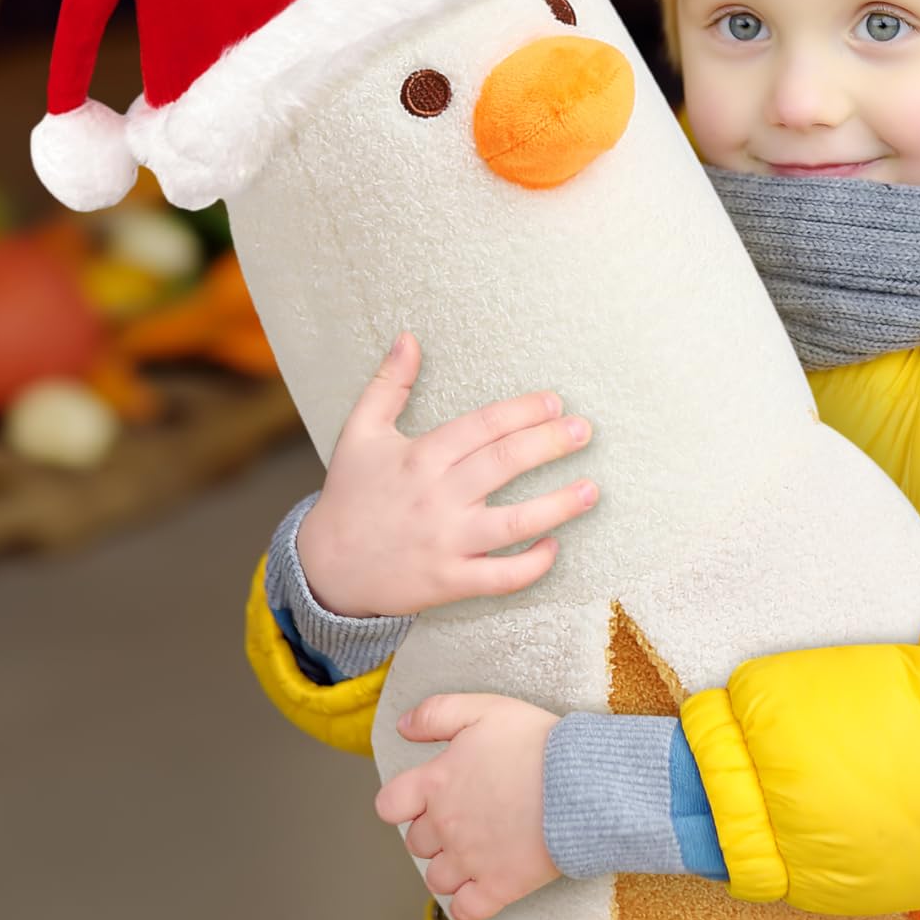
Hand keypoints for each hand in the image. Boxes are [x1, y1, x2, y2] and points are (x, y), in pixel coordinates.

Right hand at [296, 332, 597, 618]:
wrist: (326, 569)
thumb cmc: (350, 495)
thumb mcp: (361, 433)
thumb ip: (387, 385)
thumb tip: (409, 338)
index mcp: (420, 458)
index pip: (482, 426)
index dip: (522, 411)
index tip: (554, 401)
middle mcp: (437, 497)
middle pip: (504, 463)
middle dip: (550, 443)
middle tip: (584, 430)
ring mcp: (446, 542)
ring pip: (514, 522)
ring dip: (559, 505)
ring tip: (592, 489)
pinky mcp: (450, 581)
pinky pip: (500, 577)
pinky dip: (532, 564)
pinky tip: (555, 546)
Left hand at [376, 694, 561, 919]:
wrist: (582, 782)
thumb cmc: (537, 743)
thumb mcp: (484, 709)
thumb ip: (436, 714)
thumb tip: (402, 727)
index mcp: (436, 783)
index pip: (389, 806)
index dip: (404, 803)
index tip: (427, 798)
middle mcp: (445, 825)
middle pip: (417, 843)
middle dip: (435, 833)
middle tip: (468, 817)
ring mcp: (470, 860)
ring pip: (436, 879)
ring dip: (450, 868)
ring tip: (479, 851)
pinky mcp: (498, 886)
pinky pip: (466, 909)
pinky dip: (470, 903)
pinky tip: (485, 885)